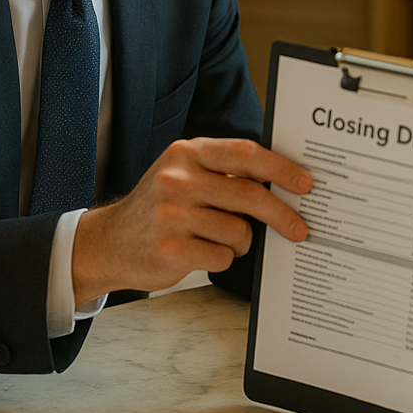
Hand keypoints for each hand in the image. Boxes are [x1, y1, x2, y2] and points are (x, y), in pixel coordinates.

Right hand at [71, 137, 311, 303]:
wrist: (108, 243)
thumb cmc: (160, 208)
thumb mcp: (184, 175)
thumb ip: (225, 173)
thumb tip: (283, 182)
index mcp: (186, 153)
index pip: (245, 154)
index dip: (280, 168)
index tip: (304, 183)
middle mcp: (177, 179)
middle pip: (249, 195)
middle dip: (281, 214)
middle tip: (299, 228)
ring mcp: (171, 214)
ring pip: (239, 231)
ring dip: (242, 242)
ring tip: (224, 241)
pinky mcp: (169, 249)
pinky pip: (222, 256)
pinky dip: (223, 259)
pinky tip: (203, 253)